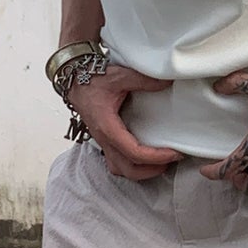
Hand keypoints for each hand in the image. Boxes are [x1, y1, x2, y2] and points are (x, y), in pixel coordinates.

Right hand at [67, 63, 182, 180]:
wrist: (74, 80)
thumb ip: (144, 80)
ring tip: (160, 162)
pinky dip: (131, 166)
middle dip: (151, 170)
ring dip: (141, 171)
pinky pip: (116, 162)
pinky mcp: (104, 140)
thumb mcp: (120, 75)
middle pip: (128, 169)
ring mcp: (103, 142)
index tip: (174, 153)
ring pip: (120, 169)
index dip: (156, 157)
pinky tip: (143, 158)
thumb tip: (166, 82)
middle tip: (171, 160)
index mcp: (107, 127)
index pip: (134, 152)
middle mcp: (104, 138)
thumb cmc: (91, 80)